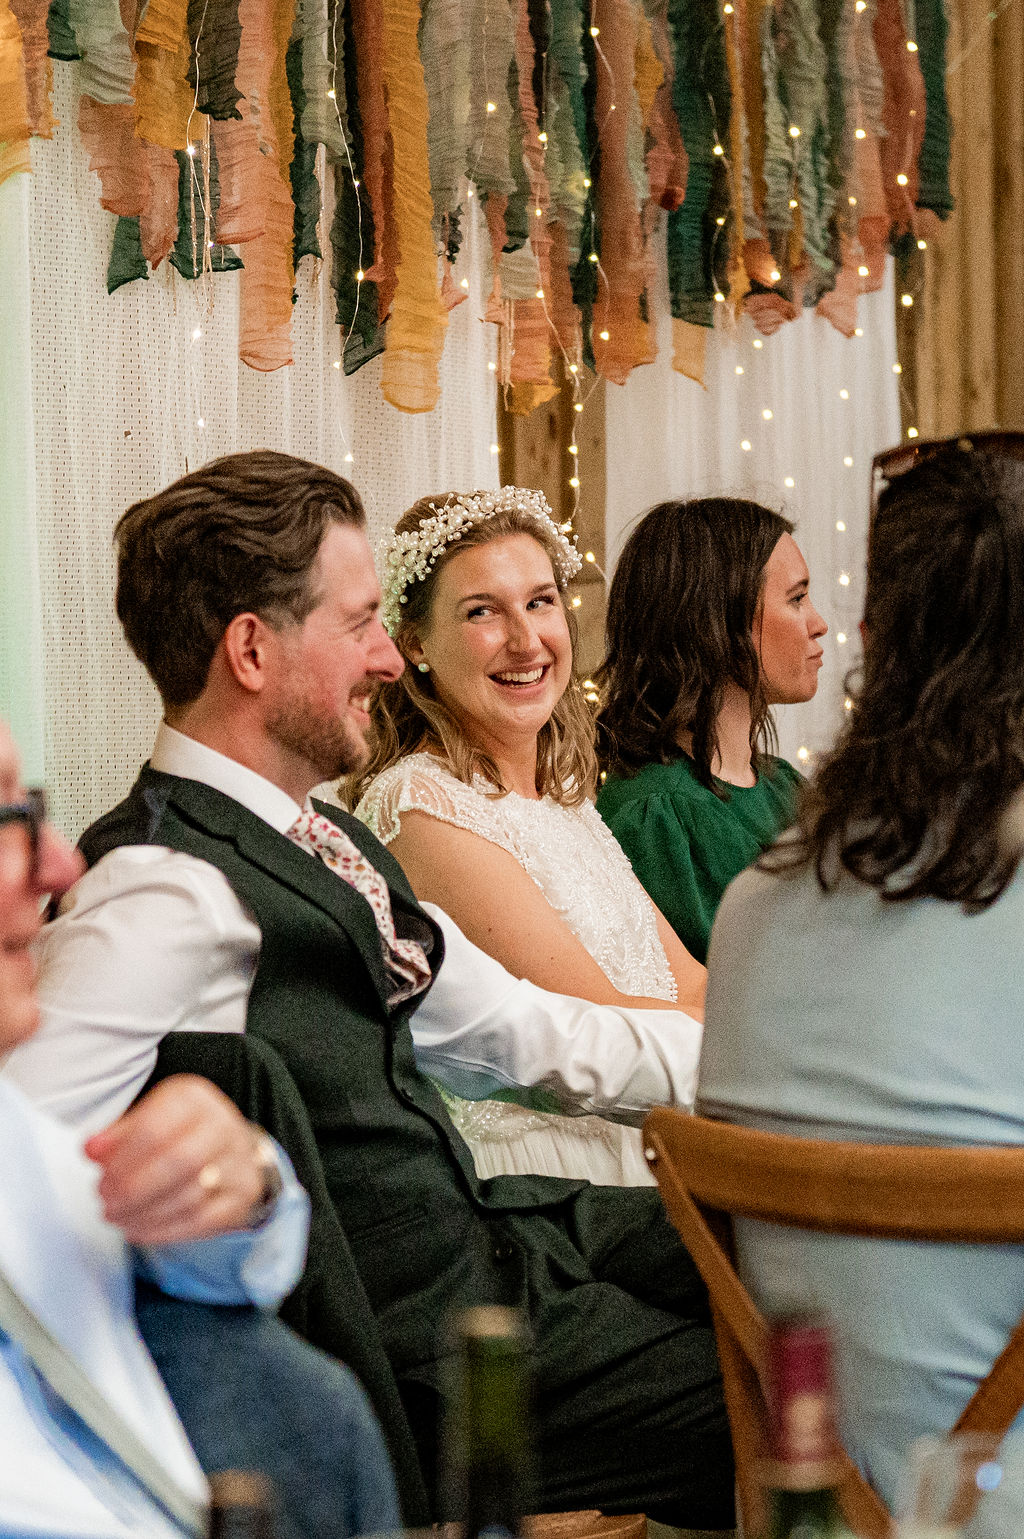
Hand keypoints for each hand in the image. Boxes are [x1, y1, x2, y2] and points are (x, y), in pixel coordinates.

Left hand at [84, 1075, 268, 1245]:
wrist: (230, 1149)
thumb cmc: (178, 1133)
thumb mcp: (149, 1117)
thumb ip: (119, 1134)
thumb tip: (92, 1150)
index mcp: (195, 1099)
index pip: (156, 1125)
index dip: (121, 1150)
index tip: (96, 1164)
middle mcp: (222, 1127)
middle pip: (178, 1162)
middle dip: (133, 1186)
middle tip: (105, 1197)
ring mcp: (237, 1163)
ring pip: (189, 1196)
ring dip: (142, 1212)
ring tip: (115, 1215)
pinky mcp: (240, 1197)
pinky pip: (200, 1220)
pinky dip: (161, 1230)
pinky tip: (136, 1229)